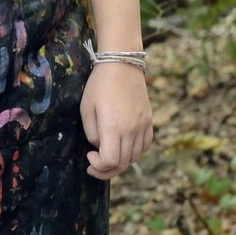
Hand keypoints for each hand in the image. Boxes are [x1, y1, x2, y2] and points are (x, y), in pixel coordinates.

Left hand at [81, 62, 152, 180]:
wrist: (122, 65)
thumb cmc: (99, 85)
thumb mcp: (86, 109)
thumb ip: (91, 133)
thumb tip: (99, 146)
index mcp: (113, 127)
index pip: (110, 161)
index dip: (98, 166)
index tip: (89, 156)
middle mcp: (131, 130)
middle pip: (123, 164)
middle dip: (106, 170)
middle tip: (95, 165)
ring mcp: (143, 126)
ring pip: (134, 157)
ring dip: (120, 162)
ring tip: (108, 156)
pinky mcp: (149, 121)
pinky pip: (145, 146)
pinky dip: (134, 153)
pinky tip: (123, 147)